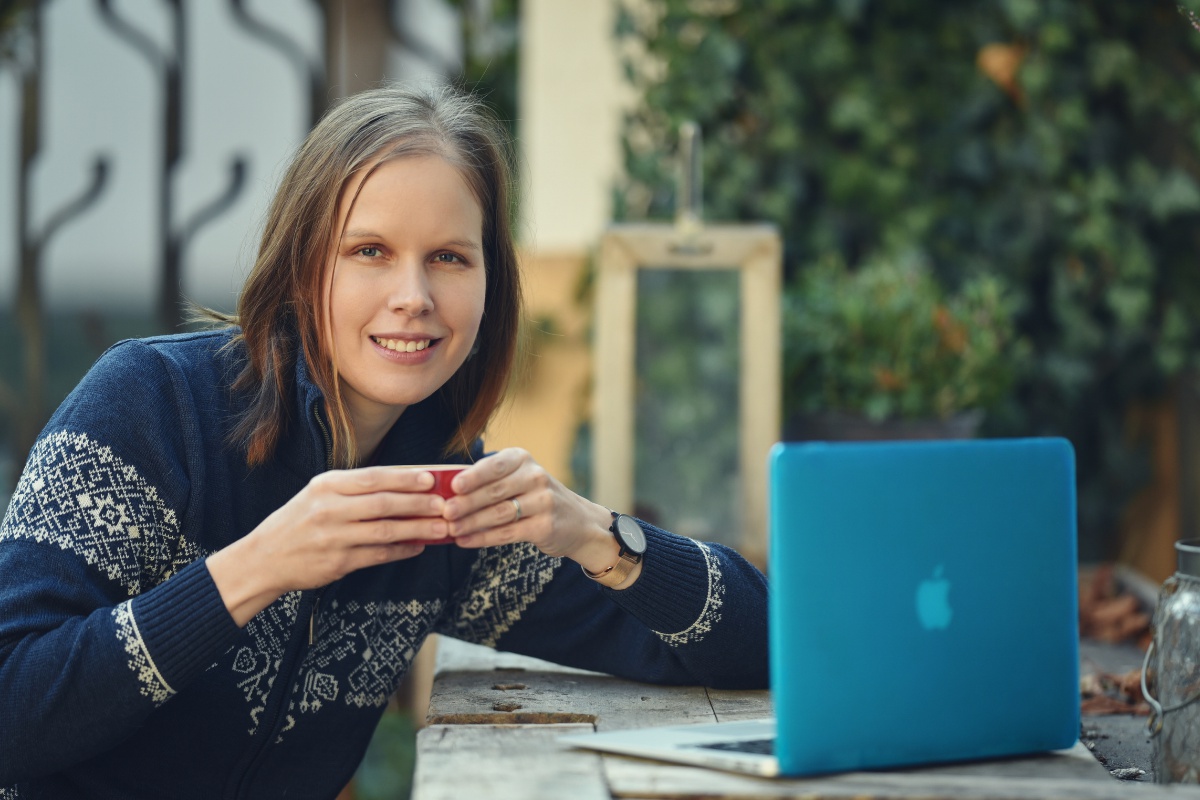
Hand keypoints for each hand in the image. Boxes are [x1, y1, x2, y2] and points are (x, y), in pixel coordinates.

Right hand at [207, 466, 449, 624]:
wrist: (263, 558)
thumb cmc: (298, 522)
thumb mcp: (319, 495)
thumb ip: (356, 489)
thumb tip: (404, 484)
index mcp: (327, 486)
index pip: (374, 478)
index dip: (405, 478)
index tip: (432, 478)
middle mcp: (329, 509)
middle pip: (384, 503)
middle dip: (420, 504)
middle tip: (446, 504)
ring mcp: (334, 537)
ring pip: (386, 530)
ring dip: (418, 529)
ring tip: (443, 528)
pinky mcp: (338, 562)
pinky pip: (378, 554)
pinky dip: (402, 550)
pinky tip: (419, 547)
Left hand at [442, 448, 625, 576]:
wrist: (578, 522)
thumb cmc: (535, 497)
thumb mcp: (518, 478)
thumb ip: (489, 480)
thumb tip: (446, 490)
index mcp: (523, 459)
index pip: (496, 466)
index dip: (473, 476)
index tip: (453, 486)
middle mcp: (536, 477)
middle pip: (494, 491)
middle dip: (466, 503)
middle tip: (444, 513)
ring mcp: (543, 502)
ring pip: (499, 514)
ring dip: (471, 523)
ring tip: (450, 530)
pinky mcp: (544, 526)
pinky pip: (507, 533)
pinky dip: (483, 538)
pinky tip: (465, 541)